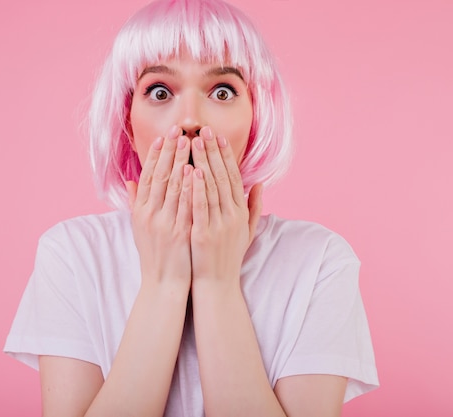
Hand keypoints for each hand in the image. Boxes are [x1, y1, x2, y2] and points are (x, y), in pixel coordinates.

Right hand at [126, 125, 193, 287]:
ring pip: (172, 187)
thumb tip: (130, 181)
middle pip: (160, 176)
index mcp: (141, 211)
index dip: (156, 155)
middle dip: (170, 151)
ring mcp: (165, 223)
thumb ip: (135, 202)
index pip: (148, 176)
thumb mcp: (139, 228)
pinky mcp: (179, 232)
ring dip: (181, 162)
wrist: (163, 284)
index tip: (164, 137)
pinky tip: (195, 171)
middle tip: (178, 130)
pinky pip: (185, 205)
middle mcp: (150, 215)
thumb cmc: (154, 255)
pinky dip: (189, 187)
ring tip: (189, 142)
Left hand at [189, 126, 262, 283]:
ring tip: (194, 142)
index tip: (218, 137)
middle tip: (204, 130)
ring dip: (203, 162)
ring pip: (211, 187)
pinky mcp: (205, 234)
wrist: (218, 285)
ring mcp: (220, 225)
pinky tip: (192, 171)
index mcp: (240, 212)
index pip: (233, 177)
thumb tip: (260, 184)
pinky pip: (201, 207)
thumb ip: (254, 207)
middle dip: (213, 151)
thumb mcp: (246, 231)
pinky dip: (197, 188)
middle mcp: (233, 215)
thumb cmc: (229, 257)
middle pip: (222, 177)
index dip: (226, 155)